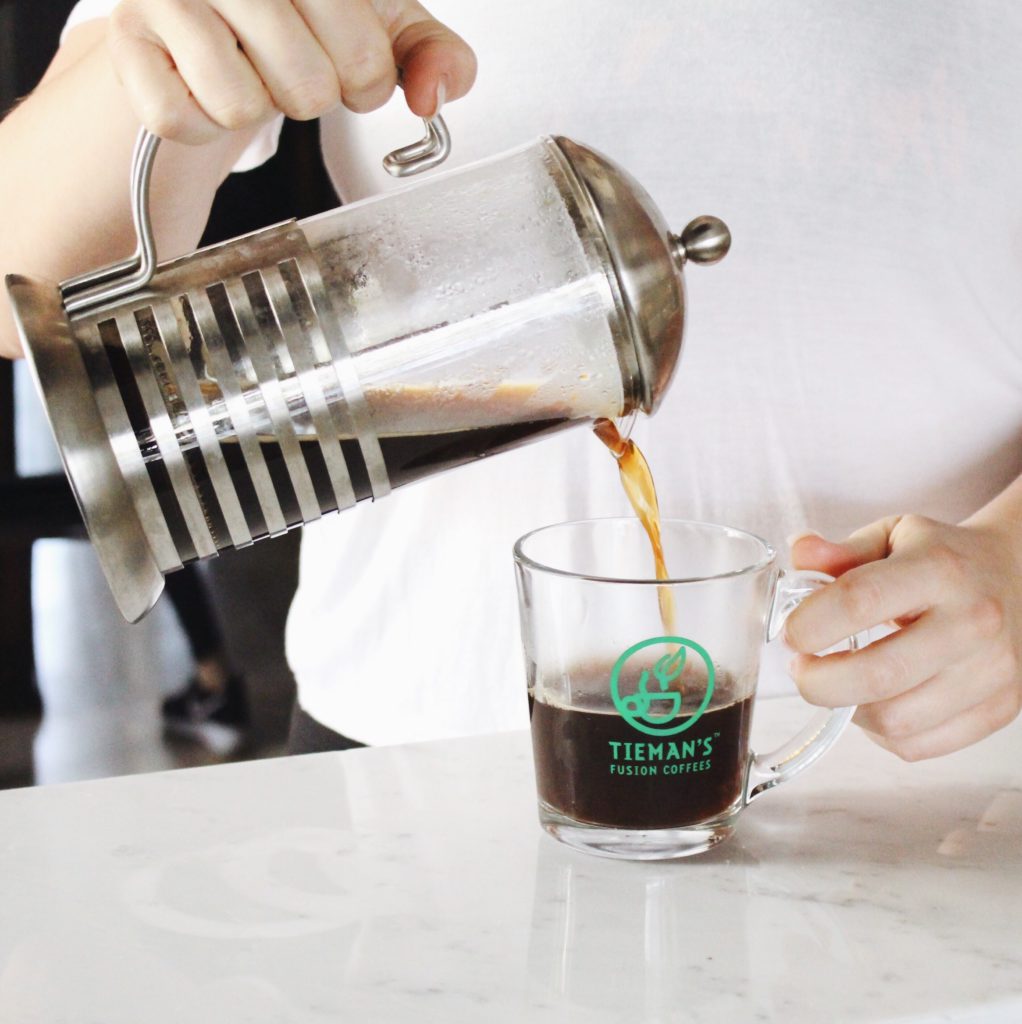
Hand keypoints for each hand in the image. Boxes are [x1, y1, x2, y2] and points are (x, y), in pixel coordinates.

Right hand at [107, 0, 476, 142]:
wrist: (208, 20)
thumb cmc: (300, 21)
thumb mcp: (377, 27)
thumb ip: (430, 55)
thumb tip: (434, 95)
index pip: (366, 55)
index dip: (365, 81)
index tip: (347, 63)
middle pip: (308, 88)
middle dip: (310, 97)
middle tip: (292, 69)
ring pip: (242, 106)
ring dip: (254, 108)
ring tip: (246, 70)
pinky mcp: (128, 38)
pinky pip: (183, 119)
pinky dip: (201, 123)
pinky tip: (203, 82)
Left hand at [784, 514, 1021, 759]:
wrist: (1021, 577)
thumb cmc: (945, 558)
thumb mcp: (893, 537)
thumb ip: (841, 552)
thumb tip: (799, 553)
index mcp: (939, 569)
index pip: (859, 600)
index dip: (809, 624)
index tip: (791, 633)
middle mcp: (972, 621)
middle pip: (876, 675)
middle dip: (817, 682)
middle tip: (802, 668)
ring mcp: (992, 670)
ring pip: (896, 721)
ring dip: (848, 710)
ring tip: (838, 683)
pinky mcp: (1001, 708)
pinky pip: (920, 746)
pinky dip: (882, 733)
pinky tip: (875, 702)